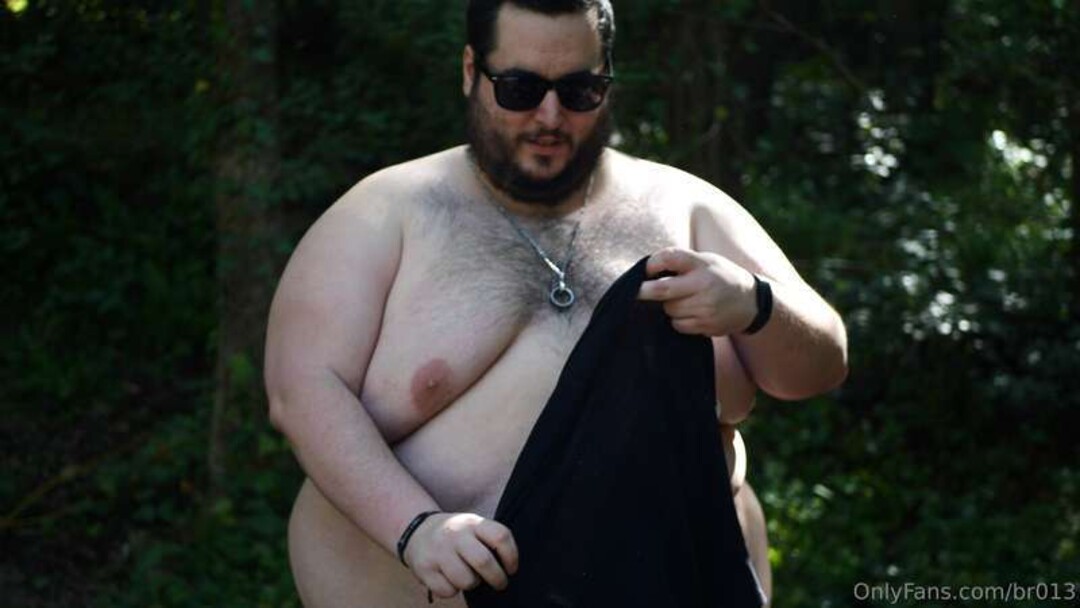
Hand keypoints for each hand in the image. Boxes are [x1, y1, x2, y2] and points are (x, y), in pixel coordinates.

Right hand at [403, 512, 519, 598]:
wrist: (418, 531)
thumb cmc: (458, 536)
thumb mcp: (474, 527)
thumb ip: (490, 541)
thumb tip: (508, 568)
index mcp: (472, 523)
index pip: (500, 536)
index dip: (512, 556)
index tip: (511, 569)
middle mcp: (455, 535)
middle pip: (484, 561)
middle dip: (497, 578)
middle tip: (500, 583)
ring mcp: (438, 551)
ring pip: (466, 580)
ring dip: (473, 584)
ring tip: (470, 577)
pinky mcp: (425, 568)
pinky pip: (448, 591)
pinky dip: (453, 590)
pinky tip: (450, 580)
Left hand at [638, 248, 757, 335]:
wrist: (751, 302)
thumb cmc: (720, 276)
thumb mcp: (706, 260)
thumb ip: (681, 262)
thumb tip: (648, 270)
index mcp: (702, 264)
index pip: (670, 258)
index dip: (653, 263)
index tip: (647, 269)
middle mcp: (704, 284)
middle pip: (663, 289)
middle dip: (644, 291)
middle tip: (636, 291)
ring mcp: (706, 307)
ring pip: (670, 309)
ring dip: (668, 306)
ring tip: (682, 300)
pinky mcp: (706, 325)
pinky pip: (678, 324)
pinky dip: (678, 320)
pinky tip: (690, 312)